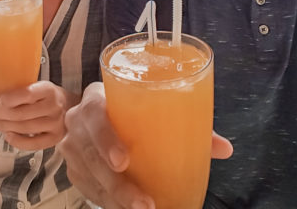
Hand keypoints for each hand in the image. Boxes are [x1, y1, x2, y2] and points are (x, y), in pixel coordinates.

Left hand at [0, 81, 79, 150]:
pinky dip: (17, 141)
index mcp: (48, 89)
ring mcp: (56, 124)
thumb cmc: (47, 95)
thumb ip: (13, 92)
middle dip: (2, 115)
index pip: (25, 94)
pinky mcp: (55, 139)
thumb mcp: (34, 86)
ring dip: (6, 127)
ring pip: (24, 129)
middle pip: (21, 114)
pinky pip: (32, 144)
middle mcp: (54, 106)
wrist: (70, 106)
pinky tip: (9, 135)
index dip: (7, 99)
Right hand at [58, 82, 233, 208]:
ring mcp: (72, 146)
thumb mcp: (153, 107)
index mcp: (96, 97)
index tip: (124, 161)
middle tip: (144, 203)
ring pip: (89, 176)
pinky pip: (88, 189)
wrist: (95, 112)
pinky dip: (108, 202)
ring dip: (115, 199)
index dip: (106, 138)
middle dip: (116, 183)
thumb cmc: (131, 108)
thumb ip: (188, 123)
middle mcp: (77, 120)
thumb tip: (224, 148)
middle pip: (89, 153)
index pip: (94, 113)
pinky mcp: (72, 168)